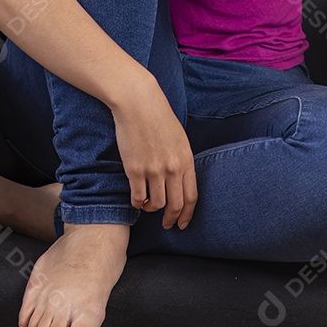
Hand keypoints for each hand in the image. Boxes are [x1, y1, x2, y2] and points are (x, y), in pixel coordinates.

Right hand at [111, 79, 197, 229]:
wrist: (139, 102)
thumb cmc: (159, 117)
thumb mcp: (180, 138)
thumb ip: (182, 160)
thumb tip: (180, 182)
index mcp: (186, 159)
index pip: (191, 196)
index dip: (187, 214)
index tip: (182, 223)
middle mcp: (172, 167)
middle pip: (176, 204)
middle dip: (171, 218)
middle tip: (167, 224)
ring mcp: (153, 169)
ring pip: (156, 204)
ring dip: (152, 209)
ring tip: (148, 206)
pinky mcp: (134, 169)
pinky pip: (138, 197)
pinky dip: (137, 203)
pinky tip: (137, 199)